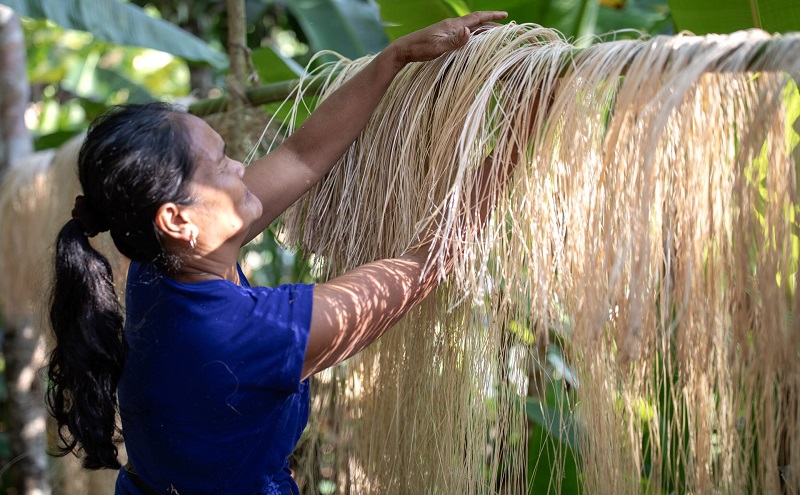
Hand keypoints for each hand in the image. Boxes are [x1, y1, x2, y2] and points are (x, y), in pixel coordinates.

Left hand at [388, 11, 507, 66]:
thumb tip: (469, 32)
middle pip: (476, 22)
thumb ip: (454, 41)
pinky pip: (464, 34)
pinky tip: (476, 41)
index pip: (477, 18)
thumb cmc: (420, 48)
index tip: (505, 15)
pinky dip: (474, 36)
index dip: (491, 16)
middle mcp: (452, 26)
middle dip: (491, 23)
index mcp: (453, 25)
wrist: (405, 49)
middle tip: (505, 26)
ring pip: (471, 28)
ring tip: (495, 34)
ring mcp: (448, 31)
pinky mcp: (444, 37)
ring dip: (483, 30)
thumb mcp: (438, 46)